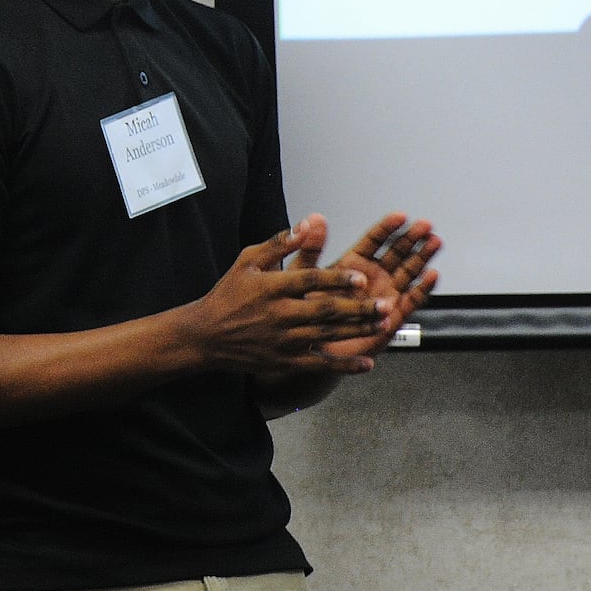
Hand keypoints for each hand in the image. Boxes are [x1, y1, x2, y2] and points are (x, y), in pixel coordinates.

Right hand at [189, 222, 392, 375]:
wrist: (205, 335)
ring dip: (358, 330)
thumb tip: (307, 224)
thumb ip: (280, 244)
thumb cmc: (228, 295)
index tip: (361, 277)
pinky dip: (344, 366)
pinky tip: (367, 364)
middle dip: (358, 308)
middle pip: (325, 310)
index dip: (337, 279)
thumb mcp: (247, 261)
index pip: (309, 281)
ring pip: (328, 335)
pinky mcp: (285, 361)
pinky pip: (319, 364)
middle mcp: (278, 314)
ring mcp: (283, 341)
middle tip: (384, 304)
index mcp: (271, 288)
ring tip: (383, 324)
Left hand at [301, 212, 439, 361]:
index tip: (401, 216)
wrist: (309, 344)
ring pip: (408, 272)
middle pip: (396, 253)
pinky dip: (422, 288)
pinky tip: (431, 275)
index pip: (374, 241)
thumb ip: (312, 248)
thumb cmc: (303, 310)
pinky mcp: (390, 316)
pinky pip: (411, 300)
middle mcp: (371, 277)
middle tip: (425, 226)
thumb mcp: (304, 274)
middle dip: (411, 239)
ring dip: (422, 257)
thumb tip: (315, 219)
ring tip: (434, 242)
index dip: (387, 228)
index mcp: (351, 264)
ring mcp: (383, 295)